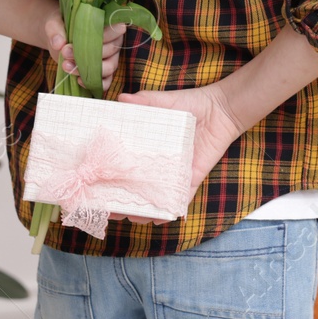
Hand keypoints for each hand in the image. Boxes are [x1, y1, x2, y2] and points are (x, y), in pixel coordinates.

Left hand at [43, 13, 127, 90]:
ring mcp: (110, 58)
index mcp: (108, 24)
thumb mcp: (55, 23)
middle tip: (65, 52)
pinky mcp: (104, 73)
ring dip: (88, 69)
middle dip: (87, 53)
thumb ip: (55, 30)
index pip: (116, 29)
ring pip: (109, 67)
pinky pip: (106, 81)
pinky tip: (78, 80)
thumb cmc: (61, 26)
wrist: (59, 39)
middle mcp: (114, 41)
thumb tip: (58, 44)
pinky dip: (93, 83)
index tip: (79, 39)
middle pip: (111, 49)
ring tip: (67, 66)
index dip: (101, 35)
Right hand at [111, 82, 245, 223]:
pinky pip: (181, 199)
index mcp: (148, 147)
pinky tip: (159, 220)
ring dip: (144, 210)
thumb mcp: (165, 101)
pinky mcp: (192, 178)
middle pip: (138, 186)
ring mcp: (175, 173)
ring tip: (131, 218)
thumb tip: (121, 99)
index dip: (111, 176)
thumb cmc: (192, 104)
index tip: (95, 186)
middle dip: (124, 199)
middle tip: (109, 209)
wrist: (221, 109)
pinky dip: (171, 211)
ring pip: (157, 198)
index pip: (126, 165)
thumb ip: (145, 101)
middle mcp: (159, 164)